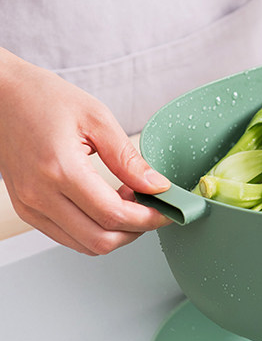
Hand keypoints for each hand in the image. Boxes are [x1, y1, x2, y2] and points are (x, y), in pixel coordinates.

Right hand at [0, 49, 171, 254]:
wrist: (1, 95)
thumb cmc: (43, 98)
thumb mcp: (97, 118)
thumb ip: (128, 158)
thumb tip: (157, 187)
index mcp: (59, 169)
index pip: (113, 215)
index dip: (148, 219)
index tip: (167, 211)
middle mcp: (39, 194)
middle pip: (100, 241)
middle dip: (135, 231)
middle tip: (151, 209)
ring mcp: (30, 206)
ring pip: (84, 245)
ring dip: (115, 233)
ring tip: (128, 203)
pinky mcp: (27, 209)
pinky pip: (68, 236)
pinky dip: (94, 230)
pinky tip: (105, 205)